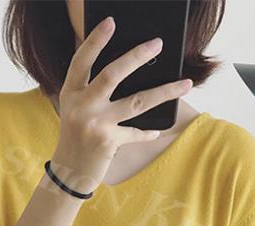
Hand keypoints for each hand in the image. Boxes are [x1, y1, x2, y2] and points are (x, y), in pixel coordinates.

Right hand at [51, 15, 192, 192]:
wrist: (69, 174)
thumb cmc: (76, 139)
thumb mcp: (75, 111)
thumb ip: (91, 91)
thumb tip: (126, 70)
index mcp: (71, 93)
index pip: (82, 61)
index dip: (95, 40)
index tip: (111, 22)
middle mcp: (81, 106)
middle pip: (112, 74)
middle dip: (137, 57)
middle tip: (158, 44)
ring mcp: (95, 123)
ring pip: (137, 102)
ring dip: (164, 91)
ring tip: (185, 83)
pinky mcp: (108, 141)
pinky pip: (136, 132)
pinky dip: (147, 133)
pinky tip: (157, 131)